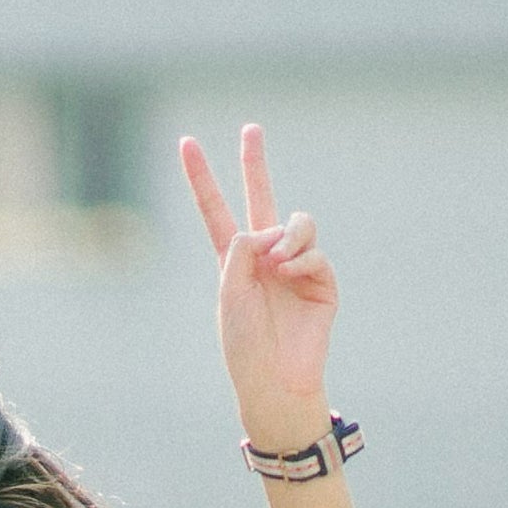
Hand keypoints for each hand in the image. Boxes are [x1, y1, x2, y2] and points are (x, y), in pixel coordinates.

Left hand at [179, 124, 340, 452]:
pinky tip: (290, 276)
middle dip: (255, 163)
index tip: (186, 142)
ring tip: (277, 262)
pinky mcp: (321, 282)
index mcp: (233, 259)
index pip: (216, 209)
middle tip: (250, 128)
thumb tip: (264, 229)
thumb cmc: (244, 345)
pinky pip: (313, 252)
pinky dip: (301, 260)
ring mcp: (295, 265)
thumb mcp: (229, 296)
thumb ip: (238, 255)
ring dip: (286, 235)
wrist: (276, 380)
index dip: (201, 177)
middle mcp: (264, 255)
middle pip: (260, 198)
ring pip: (296, 222)